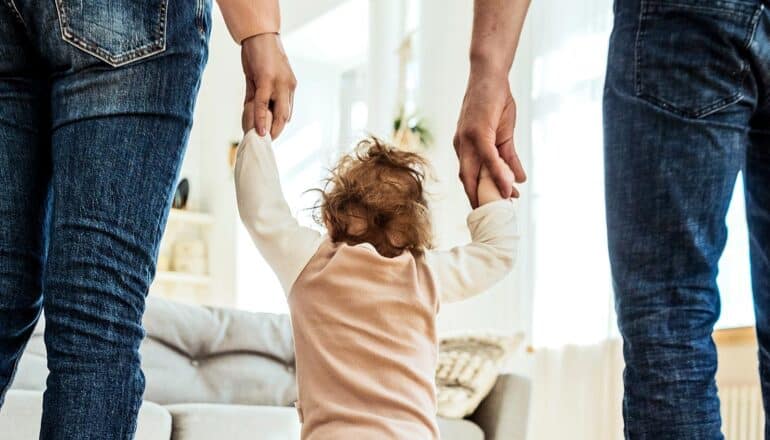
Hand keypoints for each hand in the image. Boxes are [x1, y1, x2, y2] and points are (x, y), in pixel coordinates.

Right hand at [241, 33, 296, 137]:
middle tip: (267, 143)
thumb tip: (252, 112)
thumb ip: (256, 95)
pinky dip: (261, 117)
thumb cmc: (258, 55)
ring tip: (262, 140)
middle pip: (285, 115)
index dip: (278, 125)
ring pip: (277, 112)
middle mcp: (288, 86)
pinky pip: (263, 103)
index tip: (270, 136)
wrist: (259, 33)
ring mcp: (279, 83)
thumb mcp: (260, 77)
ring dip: (270, 129)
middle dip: (277, 131)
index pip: (286, 111)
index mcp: (289, 87)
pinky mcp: (267, 79)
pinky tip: (259, 130)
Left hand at [454, 71, 525, 207]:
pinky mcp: (478, 131)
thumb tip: (519, 180)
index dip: (479, 196)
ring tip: (502, 208)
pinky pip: (488, 158)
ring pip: (476, 173)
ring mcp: (467, 139)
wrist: (490, 74)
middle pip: (468, 181)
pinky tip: (507, 186)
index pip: (470, 178)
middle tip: (494, 218)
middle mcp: (462, 146)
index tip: (490, 212)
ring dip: (489, 192)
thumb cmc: (495, 101)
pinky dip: (496, 173)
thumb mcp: (504, 134)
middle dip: (480, 202)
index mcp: (465, 148)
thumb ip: (509, 158)